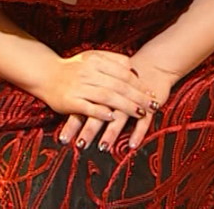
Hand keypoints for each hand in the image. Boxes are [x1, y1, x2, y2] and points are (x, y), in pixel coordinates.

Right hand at [32, 50, 156, 149]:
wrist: (44, 73)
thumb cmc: (72, 67)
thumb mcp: (92, 57)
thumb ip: (112, 60)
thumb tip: (133, 67)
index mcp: (95, 60)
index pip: (123, 72)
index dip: (139, 83)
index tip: (151, 92)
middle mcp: (88, 72)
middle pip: (119, 85)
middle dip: (138, 97)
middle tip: (153, 105)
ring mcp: (79, 87)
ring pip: (107, 96)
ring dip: (125, 106)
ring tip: (140, 113)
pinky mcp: (70, 101)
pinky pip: (88, 107)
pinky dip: (101, 112)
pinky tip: (113, 117)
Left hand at [59, 57, 178, 153]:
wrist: (150, 66)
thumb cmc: (121, 79)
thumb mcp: (104, 81)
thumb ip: (88, 95)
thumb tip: (64, 107)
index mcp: (101, 86)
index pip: (84, 106)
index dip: (73, 123)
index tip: (63, 139)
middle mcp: (116, 93)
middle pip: (100, 112)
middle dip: (89, 130)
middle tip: (80, 145)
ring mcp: (132, 99)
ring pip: (120, 118)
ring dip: (110, 133)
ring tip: (102, 148)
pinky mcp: (147, 104)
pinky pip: (144, 121)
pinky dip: (138, 133)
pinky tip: (132, 145)